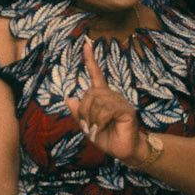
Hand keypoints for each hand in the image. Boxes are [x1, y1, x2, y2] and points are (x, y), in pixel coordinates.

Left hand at [66, 39, 149, 162]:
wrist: (124, 151)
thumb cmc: (108, 138)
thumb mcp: (88, 126)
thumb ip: (79, 113)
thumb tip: (69, 98)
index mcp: (103, 97)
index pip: (96, 74)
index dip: (90, 59)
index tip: (86, 43)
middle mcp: (112, 96)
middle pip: (90, 93)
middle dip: (84, 112)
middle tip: (87, 127)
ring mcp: (120, 101)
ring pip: (97, 103)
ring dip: (91, 120)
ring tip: (95, 130)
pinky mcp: (126, 110)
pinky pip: (106, 111)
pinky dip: (99, 123)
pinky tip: (101, 130)